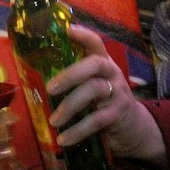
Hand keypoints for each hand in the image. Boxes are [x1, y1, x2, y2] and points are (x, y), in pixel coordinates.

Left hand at [45, 24, 163, 168]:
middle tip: (50, 89)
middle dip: (71, 74)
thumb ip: (76, 80)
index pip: (96, 43)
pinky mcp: (118, 114)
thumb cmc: (104, 102)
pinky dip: (78, 130)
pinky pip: (96, 120)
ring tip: (53, 121)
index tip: (67, 30)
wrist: (134, 128)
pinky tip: (63, 140)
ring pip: (94, 91)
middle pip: (95, 64)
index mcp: (103, 64)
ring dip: (70, 106)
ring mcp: (118, 93)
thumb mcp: (94, 86)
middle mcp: (112, 74)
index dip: (83, 35)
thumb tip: (35, 79)